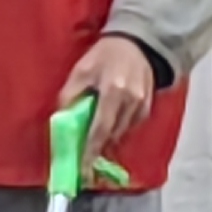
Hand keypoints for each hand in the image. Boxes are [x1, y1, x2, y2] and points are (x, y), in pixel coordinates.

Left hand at [57, 32, 161, 163]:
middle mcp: (130, 101)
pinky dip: (119, 129)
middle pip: (112, 135)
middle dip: (98, 149)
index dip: (91, 151)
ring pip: (122, 133)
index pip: (100, 129)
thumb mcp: (82, 69)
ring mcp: (142, 105)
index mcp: (113, 91)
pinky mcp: (148, 106)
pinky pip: (131, 126)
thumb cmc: (106, 54)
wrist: (139, 43)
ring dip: (108, 139)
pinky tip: (111, 124)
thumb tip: (62, 118)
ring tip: (95, 142)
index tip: (83, 169)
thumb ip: (71, 94)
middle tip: (85, 160)